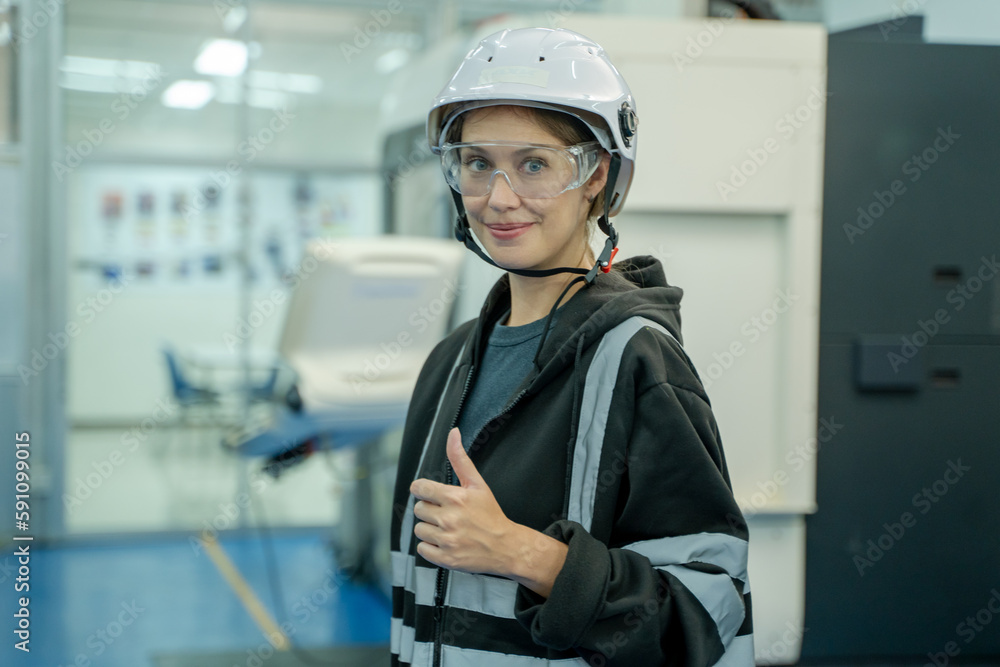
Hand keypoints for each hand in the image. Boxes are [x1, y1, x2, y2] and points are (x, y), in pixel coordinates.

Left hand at [410, 427, 515, 576]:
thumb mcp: (478, 484)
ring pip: (419, 529)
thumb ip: (460, 459)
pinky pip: (422, 549)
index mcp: (455, 498)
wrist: (506, 546)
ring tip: (448, 529)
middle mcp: (449, 519)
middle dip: (430, 510)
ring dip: (430, 529)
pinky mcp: (446, 559)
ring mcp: (447, 540)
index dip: (424, 491)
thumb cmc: (491, 514)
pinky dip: (431, 547)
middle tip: (446, 514)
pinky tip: (446, 542)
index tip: (432, 495)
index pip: (419, 488)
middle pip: (419, 509)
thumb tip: (453, 433)